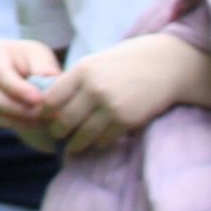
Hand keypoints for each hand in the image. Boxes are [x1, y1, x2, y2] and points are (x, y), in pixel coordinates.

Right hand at [0, 37, 65, 142]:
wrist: (24, 67)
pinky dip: (12, 123)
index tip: (39, 100)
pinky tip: (32, 122)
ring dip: (16, 118)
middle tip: (42, 113)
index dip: (19, 89)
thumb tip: (45, 85)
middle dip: (17, 108)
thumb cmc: (33, 60)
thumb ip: (44, 69)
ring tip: (41, 119)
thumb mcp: (42, 57)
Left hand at [35, 33, 209, 154]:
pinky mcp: (126, 120)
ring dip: (76, 144)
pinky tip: (96, 143)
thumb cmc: (127, 63)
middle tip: (57, 136)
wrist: (165, 64)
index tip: (44, 120)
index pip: (51, 99)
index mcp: (82, 70)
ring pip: (82, 134)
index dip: (45, 113)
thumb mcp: (96, 63)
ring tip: (73, 147)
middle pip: (64, 120)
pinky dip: (97, 143)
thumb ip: (75, 81)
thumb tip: (50, 104)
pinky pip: (103, 139)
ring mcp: (110, 105)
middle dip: (58, 132)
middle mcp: (93, 88)